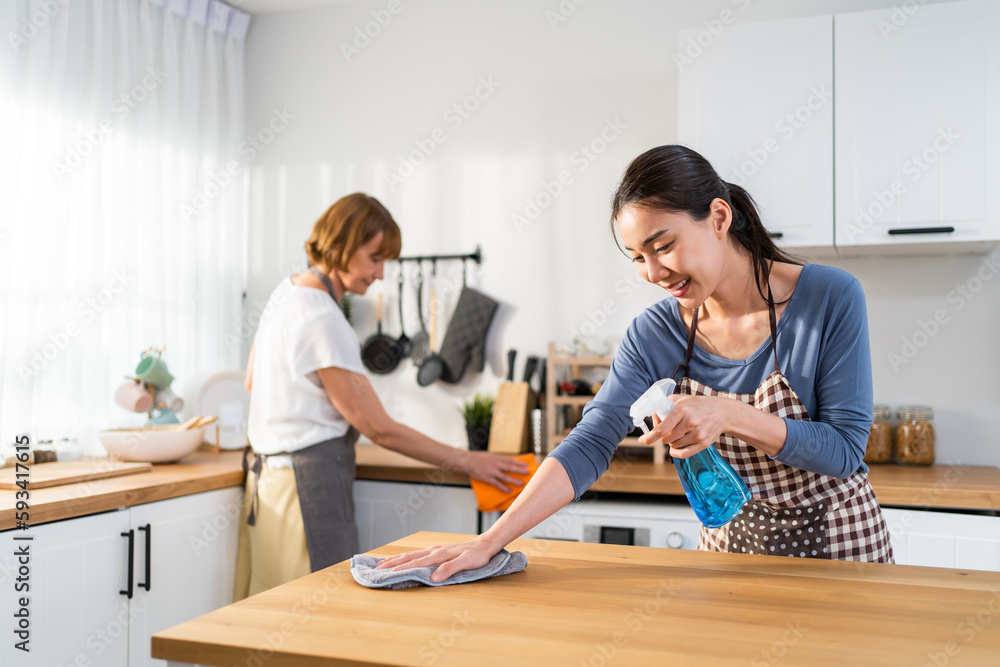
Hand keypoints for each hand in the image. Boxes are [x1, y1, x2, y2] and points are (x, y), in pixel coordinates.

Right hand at [374, 537, 499, 582]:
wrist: (485, 544)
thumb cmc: (477, 556)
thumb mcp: (466, 563)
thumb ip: (450, 569)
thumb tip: (434, 578)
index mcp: (438, 555)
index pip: (416, 563)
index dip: (401, 569)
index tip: (387, 574)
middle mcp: (434, 551)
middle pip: (409, 557)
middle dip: (392, 562)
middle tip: (376, 568)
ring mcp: (435, 550)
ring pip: (411, 554)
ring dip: (396, 559)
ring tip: (382, 563)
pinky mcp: (437, 550)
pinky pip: (417, 553)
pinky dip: (406, 556)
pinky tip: (403, 559)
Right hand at [462, 451, 529, 492]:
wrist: (467, 461)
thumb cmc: (478, 458)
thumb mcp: (490, 455)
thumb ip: (498, 459)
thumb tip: (508, 462)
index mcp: (496, 458)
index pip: (510, 460)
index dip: (519, 463)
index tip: (526, 465)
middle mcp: (495, 464)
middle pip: (510, 467)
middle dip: (519, 470)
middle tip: (527, 473)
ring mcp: (491, 471)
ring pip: (505, 476)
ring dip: (514, 480)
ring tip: (521, 483)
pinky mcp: (487, 478)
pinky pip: (497, 484)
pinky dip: (503, 487)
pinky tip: (509, 491)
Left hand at [637, 395, 732, 458]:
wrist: (723, 412)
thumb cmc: (698, 405)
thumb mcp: (681, 399)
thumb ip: (665, 405)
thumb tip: (651, 415)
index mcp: (682, 410)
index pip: (662, 429)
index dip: (650, 437)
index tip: (642, 441)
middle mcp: (690, 422)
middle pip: (666, 439)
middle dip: (662, 437)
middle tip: (665, 431)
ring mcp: (698, 434)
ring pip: (674, 445)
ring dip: (671, 442)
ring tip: (677, 433)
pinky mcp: (704, 443)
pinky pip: (684, 454)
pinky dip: (676, 453)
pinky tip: (675, 449)